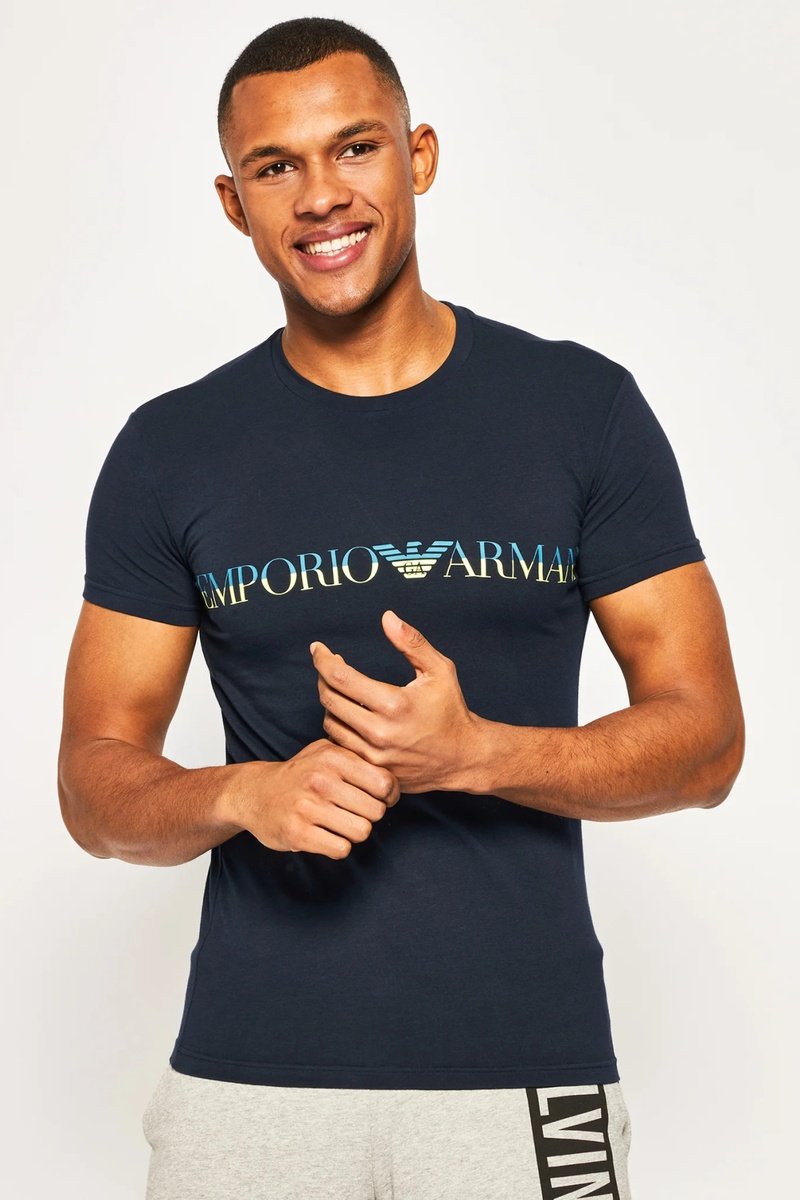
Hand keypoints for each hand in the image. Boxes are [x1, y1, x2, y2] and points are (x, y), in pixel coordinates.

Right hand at [227, 739, 399, 859]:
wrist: (254, 793)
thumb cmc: (299, 773)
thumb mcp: (326, 751)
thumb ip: (358, 758)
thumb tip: (394, 778)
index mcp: (332, 757)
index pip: (385, 782)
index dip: (389, 795)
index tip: (380, 798)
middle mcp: (320, 780)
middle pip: (376, 811)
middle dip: (370, 815)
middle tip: (355, 812)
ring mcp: (307, 807)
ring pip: (362, 832)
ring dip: (355, 832)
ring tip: (341, 823)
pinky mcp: (298, 833)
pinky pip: (341, 849)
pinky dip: (339, 846)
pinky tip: (327, 835)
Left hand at [309, 610, 479, 793]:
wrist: (462, 757)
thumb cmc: (451, 709)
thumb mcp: (439, 670)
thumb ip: (412, 642)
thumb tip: (386, 617)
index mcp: (395, 705)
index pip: (341, 678)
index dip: (323, 660)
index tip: (318, 648)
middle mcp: (381, 733)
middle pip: (330, 700)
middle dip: (323, 677)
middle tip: (328, 665)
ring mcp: (375, 755)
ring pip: (330, 723)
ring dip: (329, 702)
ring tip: (340, 688)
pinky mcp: (372, 768)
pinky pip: (340, 744)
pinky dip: (338, 724)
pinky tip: (347, 711)